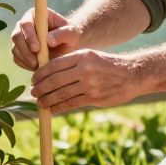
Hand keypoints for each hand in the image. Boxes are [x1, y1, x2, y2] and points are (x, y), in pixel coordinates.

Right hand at [10, 7, 81, 70]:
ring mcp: (21, 38)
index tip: (36, 49)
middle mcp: (24, 25)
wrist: (69, 46)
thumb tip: (48, 40)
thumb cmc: (71, 35)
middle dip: (25, 50)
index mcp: (35, 15)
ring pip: (15, 48)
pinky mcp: (20, 50)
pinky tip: (36, 67)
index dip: (29, 36)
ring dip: (25, 59)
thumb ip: (62, 34)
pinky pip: (17, 58)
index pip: (26, 23)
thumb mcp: (72, 33)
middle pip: (16, 36)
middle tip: (35, 62)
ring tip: (39, 66)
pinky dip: (25, 64)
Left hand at [30, 49, 146, 114]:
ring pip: (61, 93)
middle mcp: (84, 69)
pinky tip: (52, 109)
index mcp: (81, 56)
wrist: (131, 74)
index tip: (34, 80)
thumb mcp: (90, 56)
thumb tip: (48, 73)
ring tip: (40, 102)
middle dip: (41, 88)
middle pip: (55, 80)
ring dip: (47, 100)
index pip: (54, 65)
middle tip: (33, 92)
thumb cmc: (106, 65)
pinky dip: (58, 107)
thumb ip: (71, 63)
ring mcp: (89, 84)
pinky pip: (71, 103)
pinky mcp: (94, 97)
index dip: (40, 74)